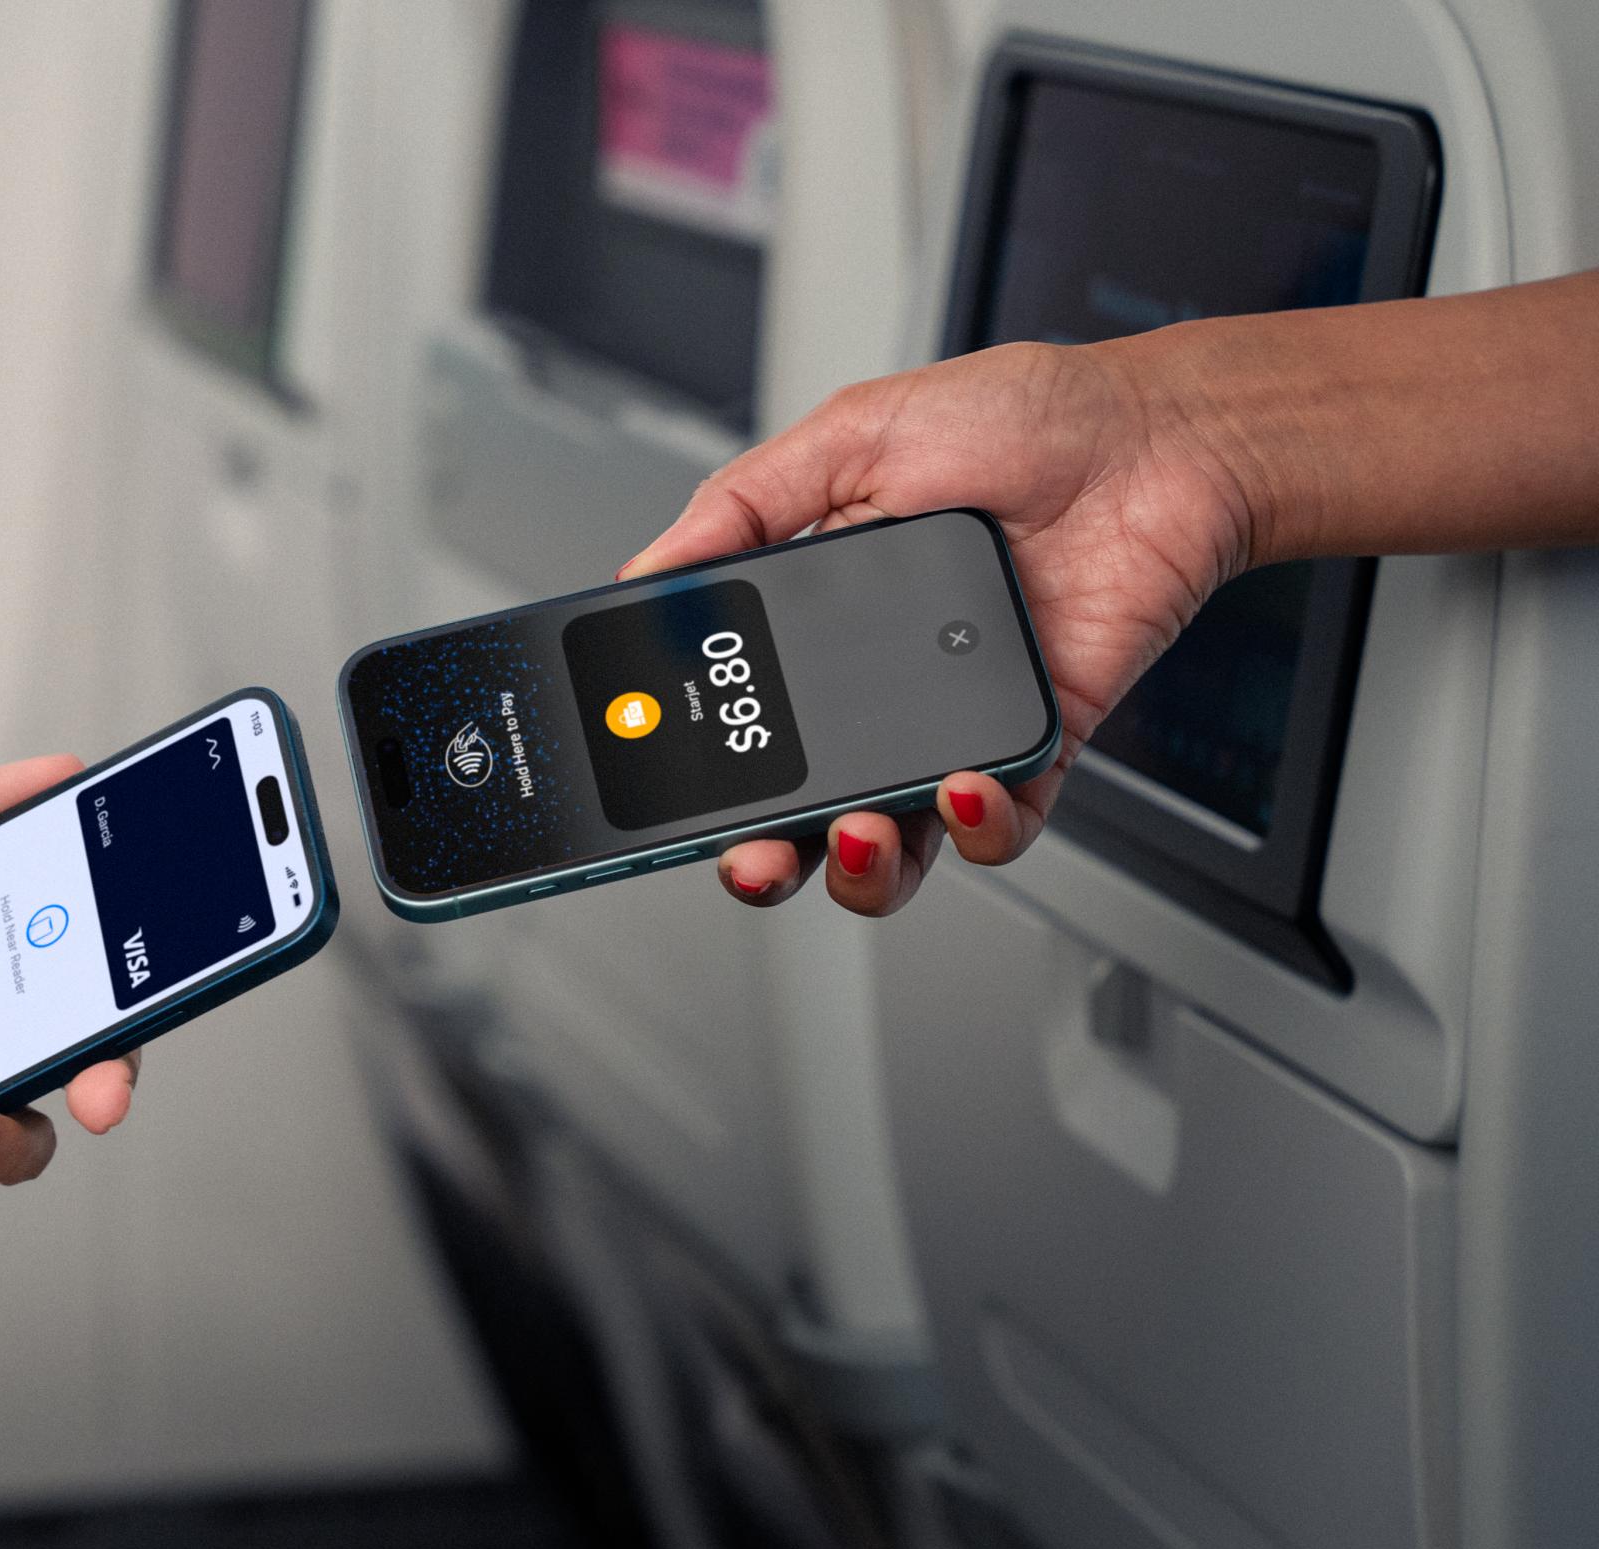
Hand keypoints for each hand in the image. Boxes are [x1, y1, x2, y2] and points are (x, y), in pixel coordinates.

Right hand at [620, 338, 1253, 915]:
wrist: (1160, 437)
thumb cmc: (1025, 421)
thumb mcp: (851, 436)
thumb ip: (743, 503)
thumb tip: (649, 571)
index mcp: (819, 630)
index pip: (740, 725)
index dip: (701, 773)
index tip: (668, 792)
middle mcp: (878, 695)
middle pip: (800, 812)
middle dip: (766, 857)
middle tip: (753, 855)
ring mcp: (954, 729)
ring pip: (893, 849)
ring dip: (863, 867)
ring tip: (861, 832)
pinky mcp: (1034, 747)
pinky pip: (999, 827)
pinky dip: (978, 829)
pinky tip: (964, 785)